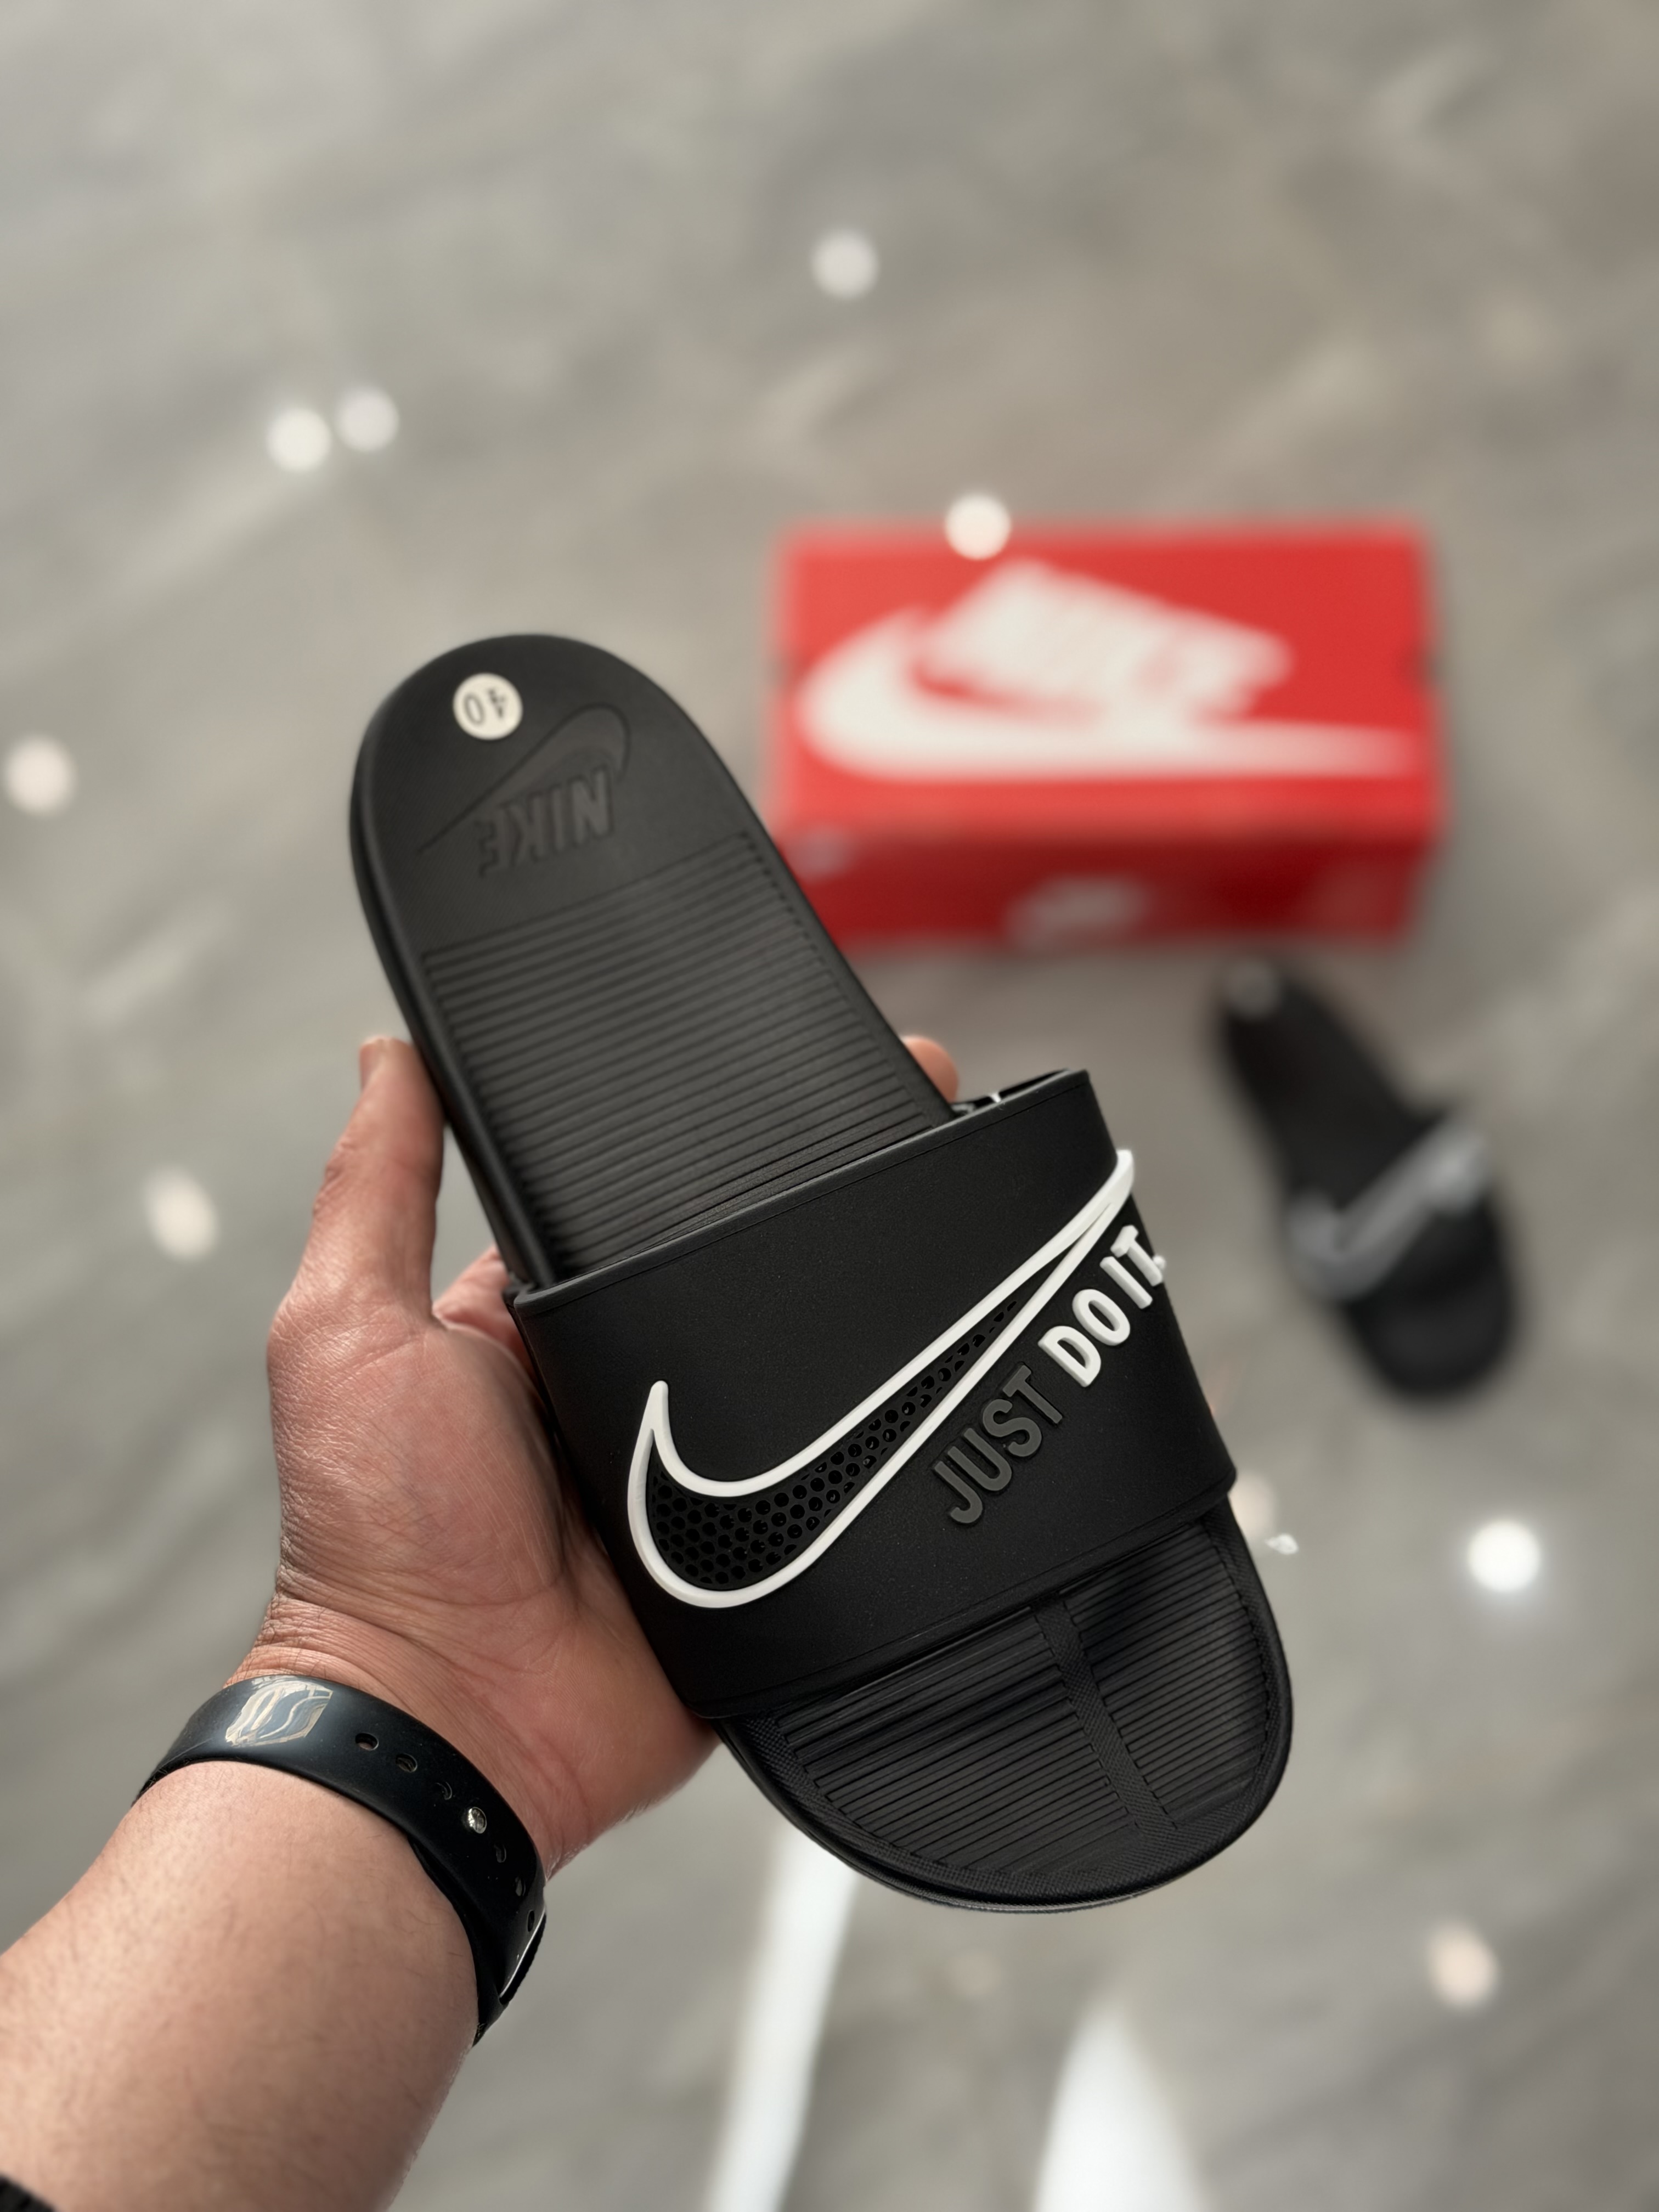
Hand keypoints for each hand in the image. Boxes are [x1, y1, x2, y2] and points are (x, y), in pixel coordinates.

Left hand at [243, 1031, 956, 1868]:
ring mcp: (701, 1467)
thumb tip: (387, 1051)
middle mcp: (625, 1382)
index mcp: (536, 1320)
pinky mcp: (761, 1549)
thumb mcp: (346, 1331)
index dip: (692, 1143)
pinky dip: (878, 1440)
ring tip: (942, 1230)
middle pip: (734, 1274)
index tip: (770, 1069)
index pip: (629, 1199)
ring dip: (856, 1321)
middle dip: (808, 1216)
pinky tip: (943, 1367)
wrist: (457, 1728)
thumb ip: (375, 1190)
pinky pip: (839, 1479)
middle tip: (898, 1133)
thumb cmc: (375, 1540)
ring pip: (804, 1367)